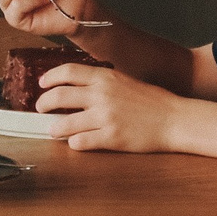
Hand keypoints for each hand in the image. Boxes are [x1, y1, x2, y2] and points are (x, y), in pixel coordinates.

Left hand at [39, 64, 183, 152]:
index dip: (50, 78)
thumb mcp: (124, 81)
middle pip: (59, 96)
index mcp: (106, 78)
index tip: (42, 84)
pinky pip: (81, 142)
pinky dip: (74, 143)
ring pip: (65, 123)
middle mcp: (102, 95)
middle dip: (44, 103)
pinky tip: (76, 142)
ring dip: (54, 128)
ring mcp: (105, 117)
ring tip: (53, 130)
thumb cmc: (152, 101)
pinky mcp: (111, 137)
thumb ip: (101, 82)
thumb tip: (75, 86)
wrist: (175, 119)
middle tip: (41, 108)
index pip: (67, 72)